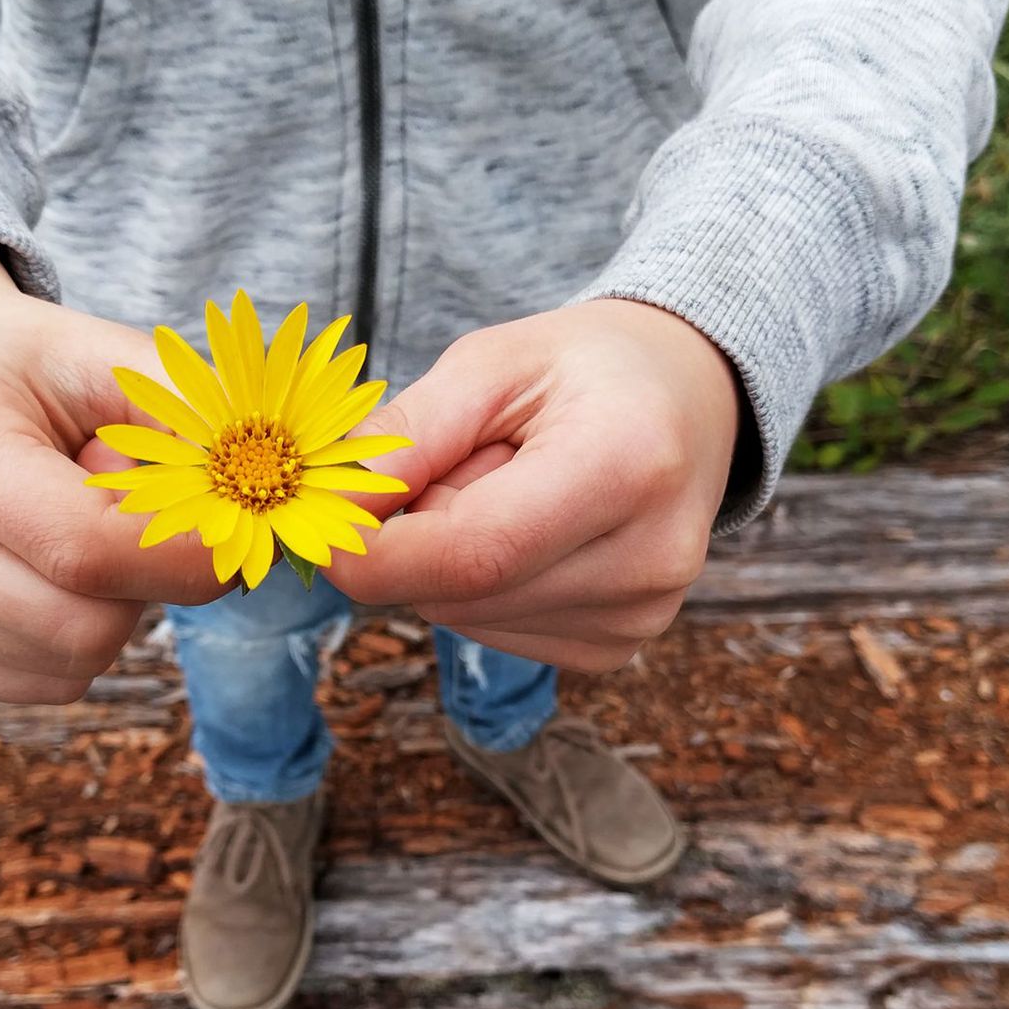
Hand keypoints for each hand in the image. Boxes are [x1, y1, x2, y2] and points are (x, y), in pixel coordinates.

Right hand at [0, 240, 220, 702]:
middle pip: (82, 626)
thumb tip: (340, 491)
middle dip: (153, 582)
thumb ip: (210, 422)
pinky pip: (47, 684)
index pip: (84, 548)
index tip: (248, 534)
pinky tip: (49, 568)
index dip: (188, 557)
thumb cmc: (38, 369)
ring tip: (83, 527)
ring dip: (118, 607)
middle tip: (151, 517)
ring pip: (72, 663)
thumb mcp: (119, 357)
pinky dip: (78, 636)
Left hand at [324, 300, 737, 670]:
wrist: (687, 398)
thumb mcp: (489, 363)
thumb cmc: (584, 369)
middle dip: (414, 538)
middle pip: (461, 591)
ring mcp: (638, 616)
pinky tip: (528, 529)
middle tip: (453, 464)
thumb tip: (329, 516)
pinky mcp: (617, 646)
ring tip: (507, 489)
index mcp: (627, 466)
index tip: (321, 522)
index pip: (473, 555)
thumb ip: (404, 437)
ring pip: (465, 617)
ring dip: (447, 560)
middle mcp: (648, 559)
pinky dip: (480, 585)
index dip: (377, 552)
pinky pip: (493, 630)